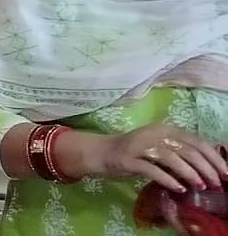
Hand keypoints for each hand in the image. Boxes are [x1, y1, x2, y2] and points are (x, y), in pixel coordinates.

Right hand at [73, 124, 227, 193]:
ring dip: (190, 174)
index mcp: (165, 129)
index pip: (196, 141)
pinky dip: (169, 180)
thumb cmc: (135, 152)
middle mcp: (154, 134)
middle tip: (215, 183)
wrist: (101, 152)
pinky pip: (153, 170)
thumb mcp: (160, 148)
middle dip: (206, 168)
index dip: (213, 157)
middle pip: (187, 150)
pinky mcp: (128, 159)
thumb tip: (210, 166)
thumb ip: (180, 152)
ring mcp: (140, 146)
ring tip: (200, 187)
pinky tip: (179, 189)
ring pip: (172, 158)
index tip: (225, 173)